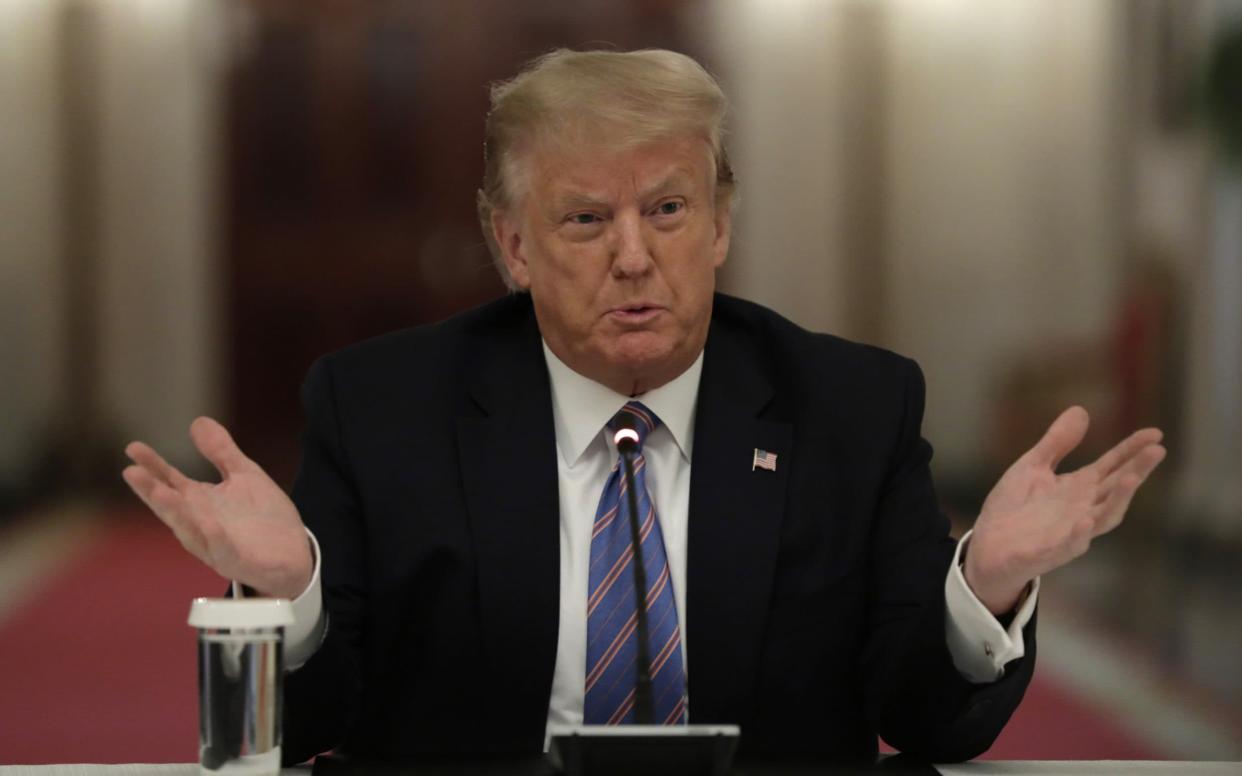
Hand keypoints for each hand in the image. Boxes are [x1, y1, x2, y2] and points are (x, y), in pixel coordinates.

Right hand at [122, 417, 312, 599]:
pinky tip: (210, 524)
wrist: (293, 556)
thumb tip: (197, 420)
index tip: (133, 448)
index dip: (153, 466)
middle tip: (131, 472)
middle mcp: (200, 525)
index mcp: (200, 504)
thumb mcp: (244, 476)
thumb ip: (221, 452)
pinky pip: (224, 550)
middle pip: (172, 508)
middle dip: (152, 491)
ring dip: (175, 513)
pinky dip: (216, 538)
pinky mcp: (238, 560)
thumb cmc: (262, 518)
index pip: (171, 483)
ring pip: (191, 530)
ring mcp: (216, 545)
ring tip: (159, 493)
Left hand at [964, 406, 1165, 614]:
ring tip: (1132, 479)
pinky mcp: (1050, 552)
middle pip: (1116, 488)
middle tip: (1156, 450)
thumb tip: (1081, 409)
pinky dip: (1079, 534)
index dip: (1132, 450)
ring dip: (1118, 500)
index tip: (1155, 433)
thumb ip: (1057, 443)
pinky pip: (1069, 545)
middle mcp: (1082, 509)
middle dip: (1137, 470)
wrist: (988, 546)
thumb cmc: (1014, 507)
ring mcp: (1070, 532)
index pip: (1112, 466)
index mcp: (1078, 487)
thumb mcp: (1033, 466)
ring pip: (1103, 517)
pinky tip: (1086, 521)